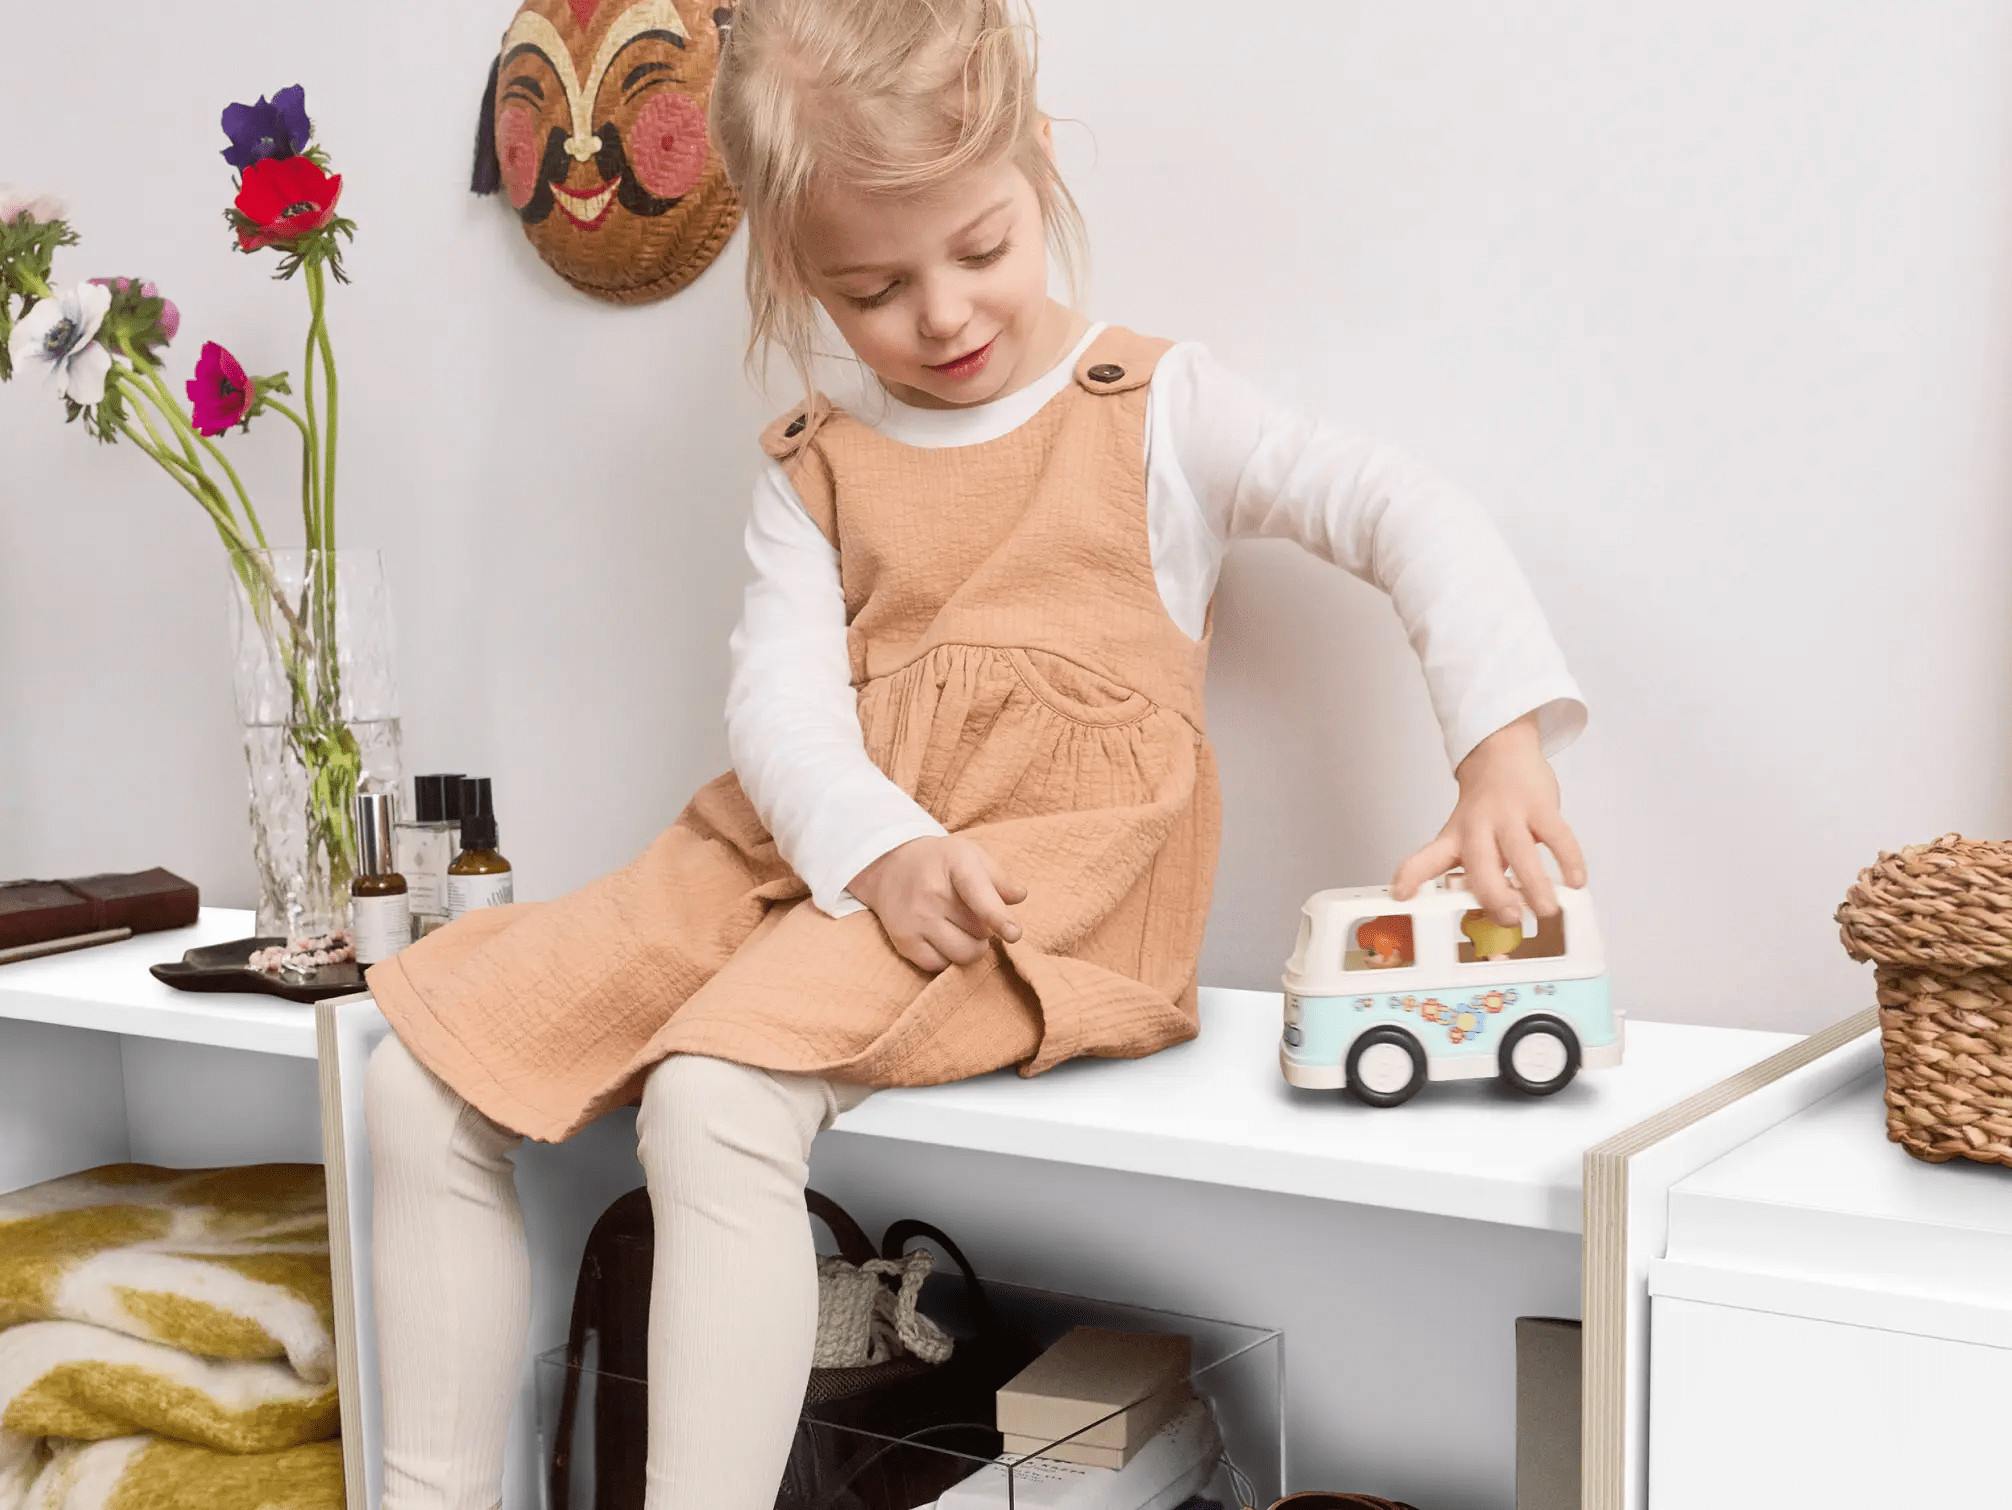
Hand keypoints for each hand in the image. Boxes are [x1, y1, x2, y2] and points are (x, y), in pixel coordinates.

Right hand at [848, 836, 1026, 972]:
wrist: (890, 866)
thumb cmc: (940, 863)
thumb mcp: (971, 856)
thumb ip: (999, 878)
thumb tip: (1020, 897)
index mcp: (956, 865)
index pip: (979, 895)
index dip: (998, 917)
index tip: (1013, 934)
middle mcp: (933, 894)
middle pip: (981, 932)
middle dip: (985, 928)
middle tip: (970, 912)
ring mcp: (916, 920)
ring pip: (964, 954)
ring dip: (970, 946)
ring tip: (959, 926)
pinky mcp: (904, 942)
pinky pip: (940, 965)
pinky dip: (948, 956)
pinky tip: (941, 937)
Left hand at [1390, 712, 1586, 925]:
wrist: (1500, 751)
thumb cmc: (1484, 805)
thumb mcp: (1465, 835)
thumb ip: (1476, 874)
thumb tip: (1497, 915)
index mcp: (1455, 837)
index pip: (1427, 857)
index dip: (1411, 876)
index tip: (1400, 895)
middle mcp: (1478, 825)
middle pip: (1480, 863)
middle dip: (1494, 894)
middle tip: (1510, 918)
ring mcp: (1510, 813)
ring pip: (1521, 851)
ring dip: (1535, 883)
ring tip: (1546, 909)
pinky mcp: (1540, 804)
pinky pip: (1557, 834)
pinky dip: (1568, 859)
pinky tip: (1575, 881)